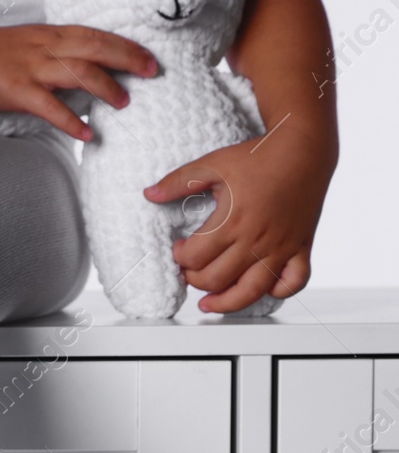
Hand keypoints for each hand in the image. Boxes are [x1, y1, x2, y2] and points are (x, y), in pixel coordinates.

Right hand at [0, 24, 158, 140]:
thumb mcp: (26, 43)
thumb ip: (53, 52)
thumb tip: (80, 68)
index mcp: (50, 34)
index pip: (97, 35)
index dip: (126, 44)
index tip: (150, 56)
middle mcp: (46, 47)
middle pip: (97, 48)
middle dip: (129, 58)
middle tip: (153, 72)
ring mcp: (32, 68)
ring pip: (79, 72)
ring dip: (106, 87)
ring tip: (124, 103)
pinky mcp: (16, 90)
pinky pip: (50, 105)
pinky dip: (70, 120)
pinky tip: (86, 133)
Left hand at [144, 127, 332, 313]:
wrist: (304, 149)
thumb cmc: (258, 156)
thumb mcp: (213, 163)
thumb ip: (178, 181)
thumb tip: (149, 194)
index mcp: (232, 221)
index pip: (194, 257)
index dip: (179, 257)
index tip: (178, 249)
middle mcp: (256, 240)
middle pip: (216, 279)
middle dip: (194, 280)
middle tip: (189, 270)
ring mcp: (281, 247)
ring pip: (251, 291)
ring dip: (226, 302)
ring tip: (209, 304)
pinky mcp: (302, 247)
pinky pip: (294, 282)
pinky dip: (278, 291)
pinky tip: (261, 289)